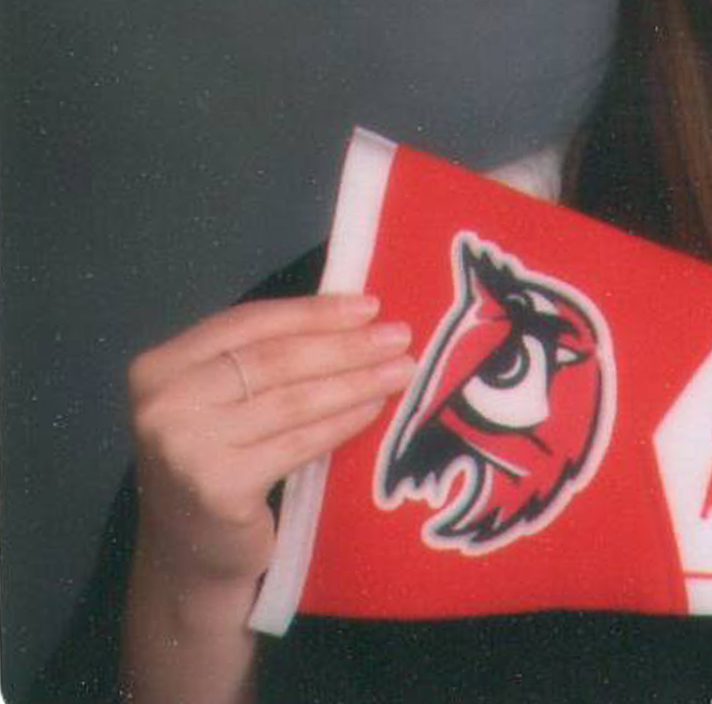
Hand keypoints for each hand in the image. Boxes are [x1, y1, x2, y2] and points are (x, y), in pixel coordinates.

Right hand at [128, 293, 415, 593]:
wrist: (192, 556)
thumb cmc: (220, 464)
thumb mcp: (221, 402)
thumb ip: (262, 359)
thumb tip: (354, 316)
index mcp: (159, 367)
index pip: (248, 323)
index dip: (313, 311)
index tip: (369, 306)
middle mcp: (163, 403)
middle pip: (274, 359)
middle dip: (345, 345)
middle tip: (400, 336)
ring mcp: (186, 447)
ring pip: (292, 400)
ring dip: (356, 381)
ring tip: (401, 370)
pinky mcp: (219, 487)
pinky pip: (298, 443)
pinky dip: (342, 422)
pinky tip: (374, 408)